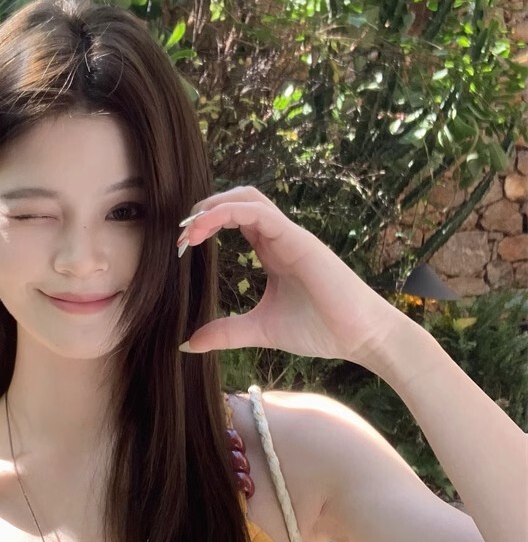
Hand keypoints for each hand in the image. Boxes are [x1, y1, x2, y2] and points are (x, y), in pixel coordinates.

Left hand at [178, 187, 403, 364]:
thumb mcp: (260, 330)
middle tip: (180, 235)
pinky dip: (229, 213)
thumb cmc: (320, 329)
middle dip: (204, 210)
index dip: (205, 225)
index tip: (181, 246)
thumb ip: (226, 332)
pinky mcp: (300, 241)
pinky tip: (205, 227)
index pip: (234, 219)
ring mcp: (290, 236)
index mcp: (272, 250)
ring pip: (248, 198)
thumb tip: (188, 343)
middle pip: (238, 200)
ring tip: (189, 228)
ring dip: (213, 206)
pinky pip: (261, 214)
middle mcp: (280, 237)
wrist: (360, 338)